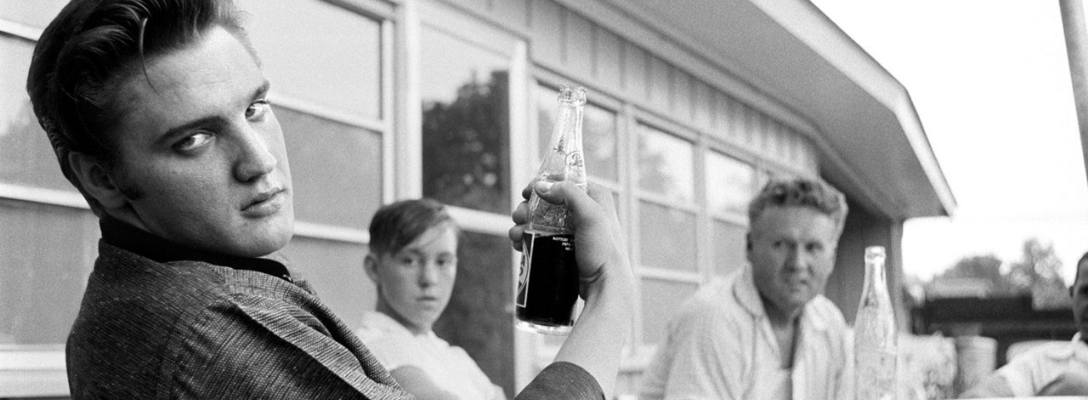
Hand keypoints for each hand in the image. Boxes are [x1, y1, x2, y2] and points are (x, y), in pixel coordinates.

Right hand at [508, 180, 630, 298]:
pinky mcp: (563, 245)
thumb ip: (569, 194)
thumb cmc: (604, 251)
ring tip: (517, 234)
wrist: (604, 285)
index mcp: (595, 196)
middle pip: (548, 199)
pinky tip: (519, 243)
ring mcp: (572, 229)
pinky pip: (540, 236)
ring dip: (523, 223)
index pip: (564, 180)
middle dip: (528, 207)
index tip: (528, 191)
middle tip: (519, 216)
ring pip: (540, 218)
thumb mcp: (591, 216)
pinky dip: (527, 237)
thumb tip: (541, 187)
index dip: (544, 183)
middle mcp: (584, 210)